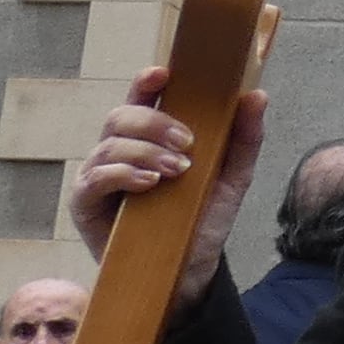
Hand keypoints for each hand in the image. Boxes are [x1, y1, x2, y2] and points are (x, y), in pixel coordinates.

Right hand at [69, 65, 265, 312]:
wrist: (189, 270)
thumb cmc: (202, 217)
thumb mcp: (232, 177)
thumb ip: (244, 137)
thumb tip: (256, 95)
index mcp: (149, 138)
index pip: (141, 100)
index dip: (146, 82)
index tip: (163, 73)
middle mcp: (118, 151)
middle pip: (121, 116)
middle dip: (155, 123)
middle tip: (188, 143)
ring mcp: (99, 176)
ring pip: (109, 145)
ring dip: (146, 151)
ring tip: (177, 170)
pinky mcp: (86, 204)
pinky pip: (95, 179)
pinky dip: (123, 174)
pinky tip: (149, 182)